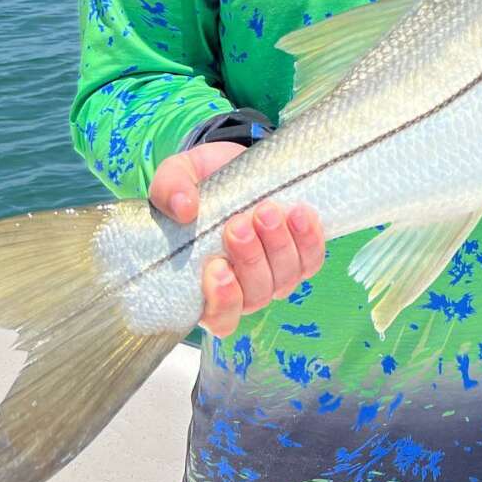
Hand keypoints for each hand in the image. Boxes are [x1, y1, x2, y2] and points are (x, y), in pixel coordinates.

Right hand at [149, 141, 325, 337]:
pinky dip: (308, 239)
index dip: (222, 301)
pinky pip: (312, 259)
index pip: (220, 317)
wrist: (236, 164)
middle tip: (239, 224)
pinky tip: (298, 213)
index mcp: (206, 283)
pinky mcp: (301, 253)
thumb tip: (183, 209)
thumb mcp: (177, 175)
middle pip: (256, 295)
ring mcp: (275, 272)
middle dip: (250, 260)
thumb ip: (169, 190)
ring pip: (285, 279)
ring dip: (278, 246)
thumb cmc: (201, 182)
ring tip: (267, 211)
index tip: (217, 266)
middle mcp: (244, 287)